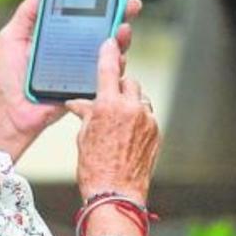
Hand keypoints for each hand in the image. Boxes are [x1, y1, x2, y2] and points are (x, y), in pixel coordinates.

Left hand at [0, 0, 142, 160]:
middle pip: (103, 29)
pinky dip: (116, 65)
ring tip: (123, 28)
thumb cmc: (6, 78)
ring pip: (111, 51)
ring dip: (121, 38)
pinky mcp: (87, 88)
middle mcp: (74, 51)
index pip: (84, 14)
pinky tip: (117, 56)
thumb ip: (28, 12)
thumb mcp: (11, 37)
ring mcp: (83, 69)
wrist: (8, 113)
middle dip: (120, 15)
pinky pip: (107, 75)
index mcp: (59, 36)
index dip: (99, 0)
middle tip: (129, 4)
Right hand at [66, 38, 159, 206]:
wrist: (116, 193)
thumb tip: (80, 104)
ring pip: (140, 99)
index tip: (110, 42)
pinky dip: (138, 119)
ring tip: (118, 120)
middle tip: (108, 99)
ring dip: (130, 103)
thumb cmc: (95, 169)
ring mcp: (147, 121)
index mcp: (108, 107)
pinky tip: (127, 134)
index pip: (109, 70)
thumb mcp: (83, 137)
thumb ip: (86, 114)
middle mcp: (131, 109)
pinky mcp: (156, 133)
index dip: (108, 53)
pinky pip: (148, 116)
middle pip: (129, 83)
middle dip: (119, 87)